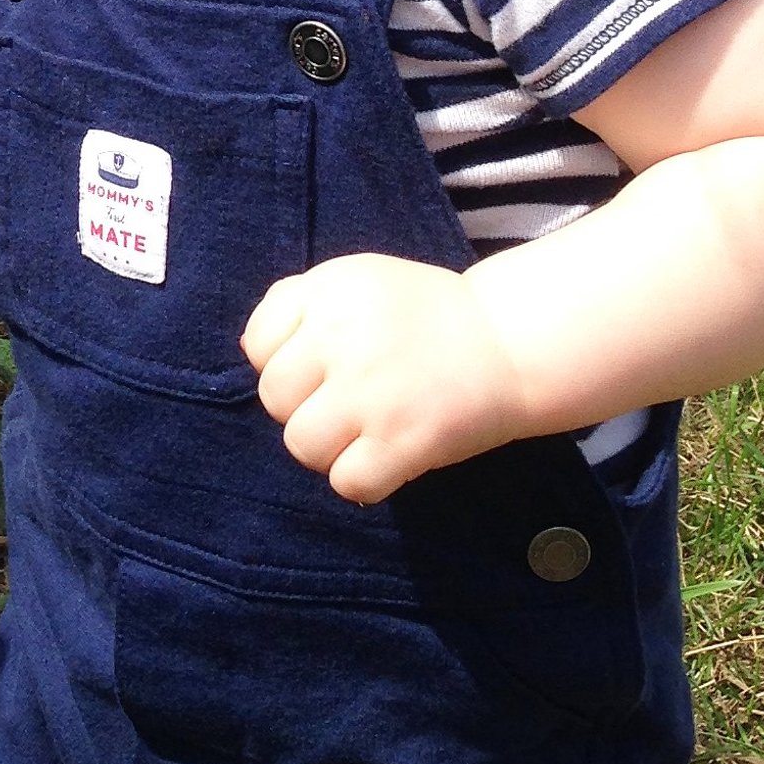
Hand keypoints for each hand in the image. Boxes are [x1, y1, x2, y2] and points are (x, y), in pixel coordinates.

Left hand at [241, 255, 532, 503]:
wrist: (510, 343)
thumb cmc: (424, 315)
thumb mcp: (357, 281)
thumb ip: (298, 303)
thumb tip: (253, 354)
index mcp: (329, 292)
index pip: (258, 345)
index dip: (283, 362)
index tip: (321, 365)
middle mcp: (342, 338)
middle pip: (274, 399)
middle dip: (303, 407)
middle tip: (346, 403)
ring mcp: (371, 393)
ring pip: (302, 445)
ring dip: (329, 449)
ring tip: (364, 433)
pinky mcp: (403, 441)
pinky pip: (347, 482)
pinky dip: (363, 480)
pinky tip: (386, 458)